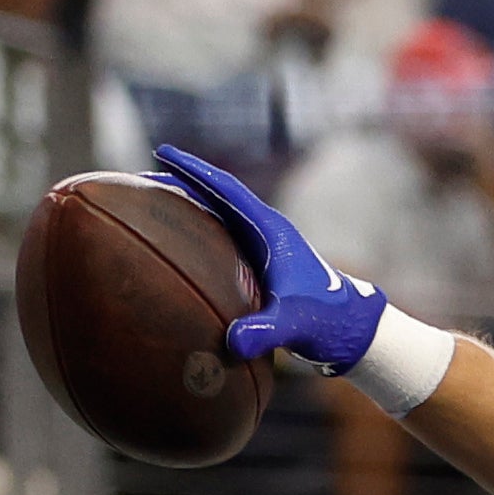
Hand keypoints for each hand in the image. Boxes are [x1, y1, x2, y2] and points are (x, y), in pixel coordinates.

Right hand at [155, 145, 389, 371]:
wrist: (353, 332)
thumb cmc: (329, 323)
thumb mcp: (295, 326)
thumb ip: (266, 332)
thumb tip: (233, 342)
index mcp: (271, 231)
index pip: (226, 189)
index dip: (194, 170)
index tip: (163, 152)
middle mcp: (265, 232)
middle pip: (216, 196)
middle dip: (180, 183)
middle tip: (140, 179)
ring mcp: (263, 248)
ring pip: (217, 217)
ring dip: (186, 208)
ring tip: (149, 206)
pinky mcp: (260, 266)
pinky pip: (220, 240)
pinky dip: (195, 236)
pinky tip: (175, 248)